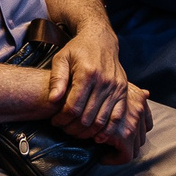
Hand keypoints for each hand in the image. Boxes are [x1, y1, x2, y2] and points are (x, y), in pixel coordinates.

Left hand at [46, 26, 139, 156]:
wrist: (101, 39)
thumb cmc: (78, 49)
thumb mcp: (62, 58)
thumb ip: (56, 79)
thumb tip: (53, 100)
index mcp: (87, 73)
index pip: (73, 106)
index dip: (62, 119)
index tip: (55, 121)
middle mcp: (104, 81)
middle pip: (87, 117)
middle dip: (72, 128)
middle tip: (64, 128)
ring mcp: (116, 87)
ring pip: (101, 121)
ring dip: (87, 132)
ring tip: (76, 132)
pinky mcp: (123, 91)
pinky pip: (117, 117)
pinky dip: (107, 131)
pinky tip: (96, 136)